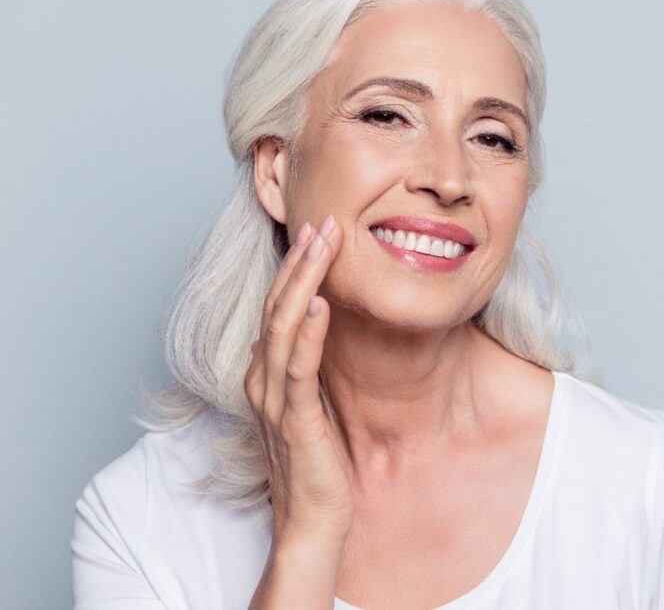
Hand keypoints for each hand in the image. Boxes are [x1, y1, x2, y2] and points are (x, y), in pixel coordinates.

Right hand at [244, 214, 353, 547]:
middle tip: (324, 220)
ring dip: (303, 280)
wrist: (311, 520)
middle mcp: (263, 380)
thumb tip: (308, 333)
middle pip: (277, 306)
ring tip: (323, 243)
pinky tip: (319, 303)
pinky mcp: (294, 419)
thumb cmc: (316, 462)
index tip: (318, 232)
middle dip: (301, 260)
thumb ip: (305, 369)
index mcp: (266, 374)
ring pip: (283, 325)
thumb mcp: (310, 403)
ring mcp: (275, 399)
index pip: (277, 308)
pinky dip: (307, 332)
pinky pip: (298, 368)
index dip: (295, 268)